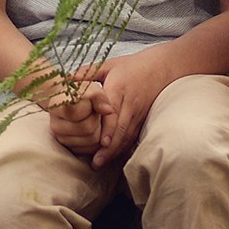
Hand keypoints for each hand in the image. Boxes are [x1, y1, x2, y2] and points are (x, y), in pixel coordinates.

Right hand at [19, 58, 101, 158]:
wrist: (72, 103)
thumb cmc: (83, 94)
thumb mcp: (90, 88)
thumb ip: (99, 96)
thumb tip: (108, 110)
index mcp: (57, 107)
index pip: (78, 112)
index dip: (89, 106)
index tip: (88, 101)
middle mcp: (55, 126)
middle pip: (88, 129)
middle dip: (97, 119)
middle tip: (94, 111)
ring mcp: (62, 140)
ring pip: (92, 141)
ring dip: (99, 129)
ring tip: (92, 119)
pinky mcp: (71, 149)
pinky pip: (93, 149)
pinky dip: (98, 139)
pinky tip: (93, 128)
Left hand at [88, 50, 172, 169]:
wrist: (162, 68)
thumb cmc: (133, 66)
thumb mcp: (110, 65)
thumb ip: (87, 72)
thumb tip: (66, 80)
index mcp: (119, 89)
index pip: (113, 112)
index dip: (108, 128)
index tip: (102, 142)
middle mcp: (130, 104)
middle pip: (121, 129)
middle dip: (109, 148)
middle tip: (96, 162)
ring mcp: (138, 113)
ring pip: (127, 136)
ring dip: (114, 152)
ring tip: (100, 164)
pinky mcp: (142, 119)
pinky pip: (133, 136)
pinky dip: (123, 148)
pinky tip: (113, 158)